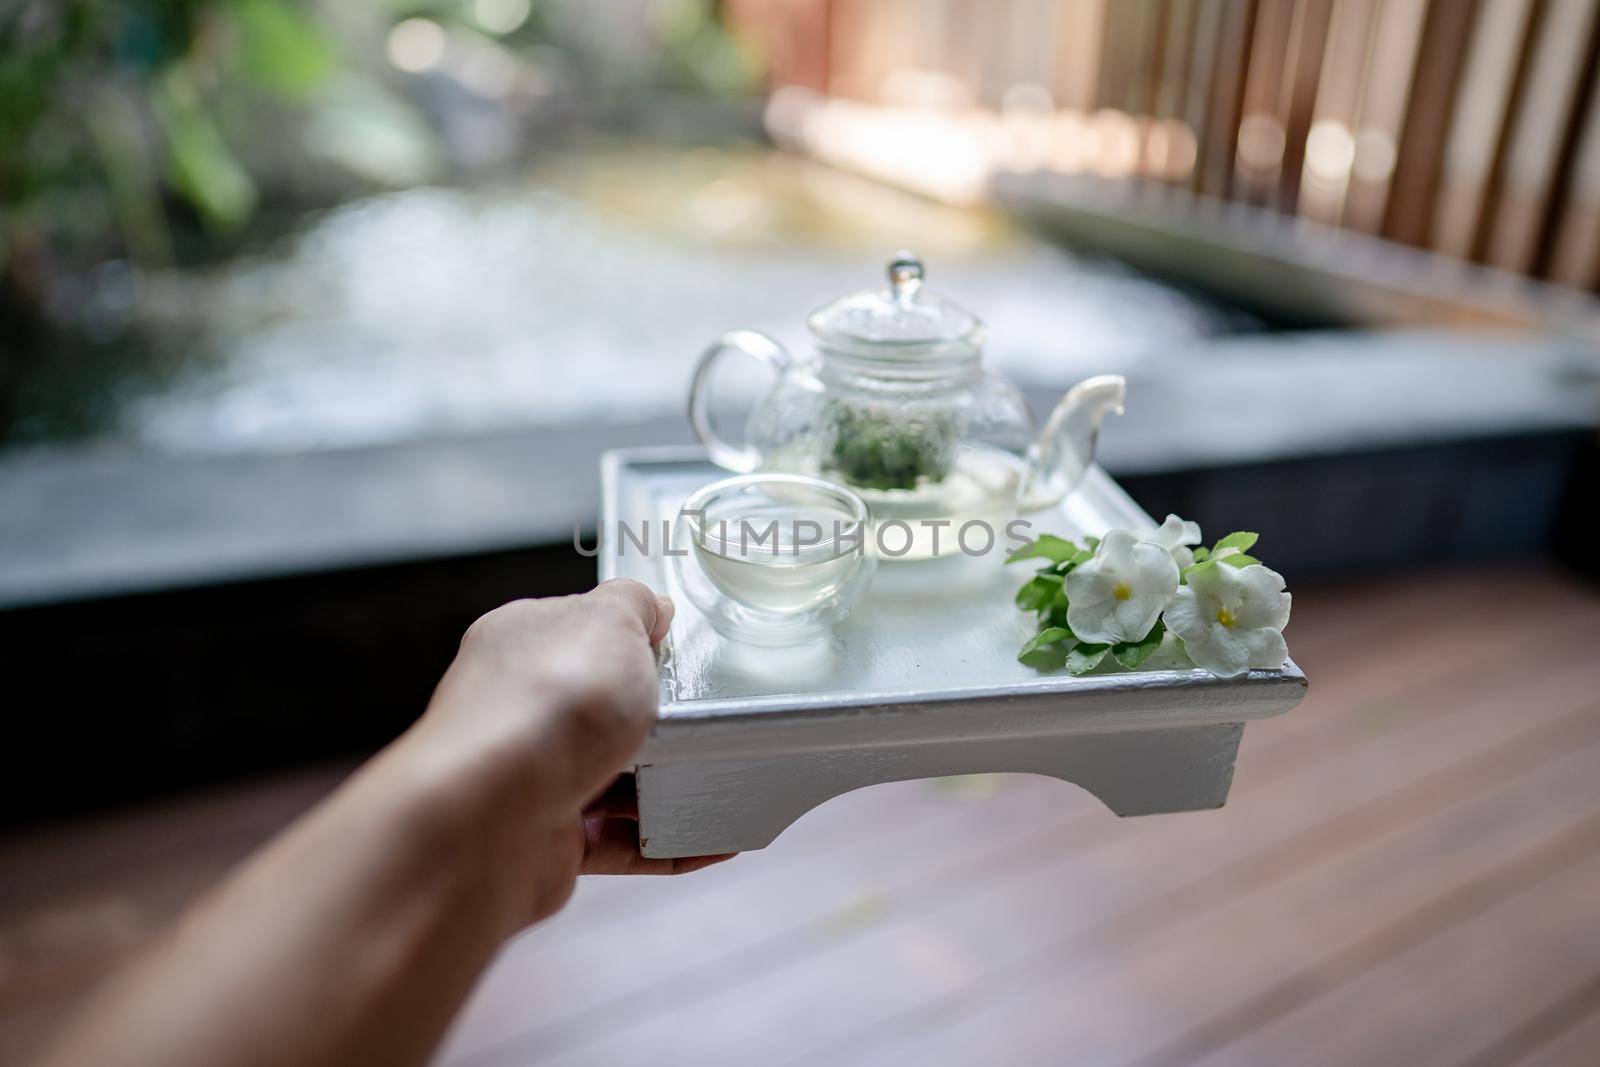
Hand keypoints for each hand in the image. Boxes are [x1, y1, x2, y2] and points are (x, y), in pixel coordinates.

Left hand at [390, 579, 730, 932]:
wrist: (490, 814)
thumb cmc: (544, 705)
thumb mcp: (608, 621)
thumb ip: (633, 605)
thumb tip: (651, 607)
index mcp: (521, 644)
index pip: (576, 631)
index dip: (628, 638)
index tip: (675, 648)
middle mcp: (518, 710)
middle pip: (599, 710)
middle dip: (654, 719)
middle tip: (704, 718)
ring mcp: (531, 778)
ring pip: (612, 780)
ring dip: (665, 786)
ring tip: (721, 783)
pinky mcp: (547, 840)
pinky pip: (620, 844)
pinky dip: (666, 847)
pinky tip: (712, 843)